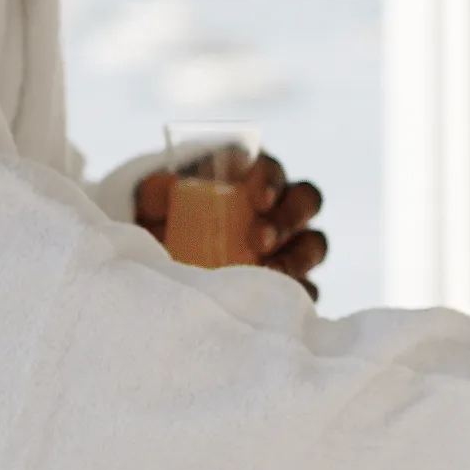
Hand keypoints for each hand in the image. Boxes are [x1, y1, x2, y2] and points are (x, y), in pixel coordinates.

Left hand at [133, 152, 326, 294]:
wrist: (166, 257)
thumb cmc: (167, 222)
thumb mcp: (155, 206)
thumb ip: (156, 193)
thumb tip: (166, 187)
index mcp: (250, 179)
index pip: (271, 170)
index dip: (270, 180)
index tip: (257, 199)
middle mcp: (279, 207)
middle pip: (306, 200)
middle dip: (289, 218)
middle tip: (260, 240)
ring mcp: (290, 245)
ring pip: (314, 243)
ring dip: (299, 256)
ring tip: (273, 272)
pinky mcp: (291, 282)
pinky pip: (309, 288)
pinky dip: (300, 292)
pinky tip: (279, 300)